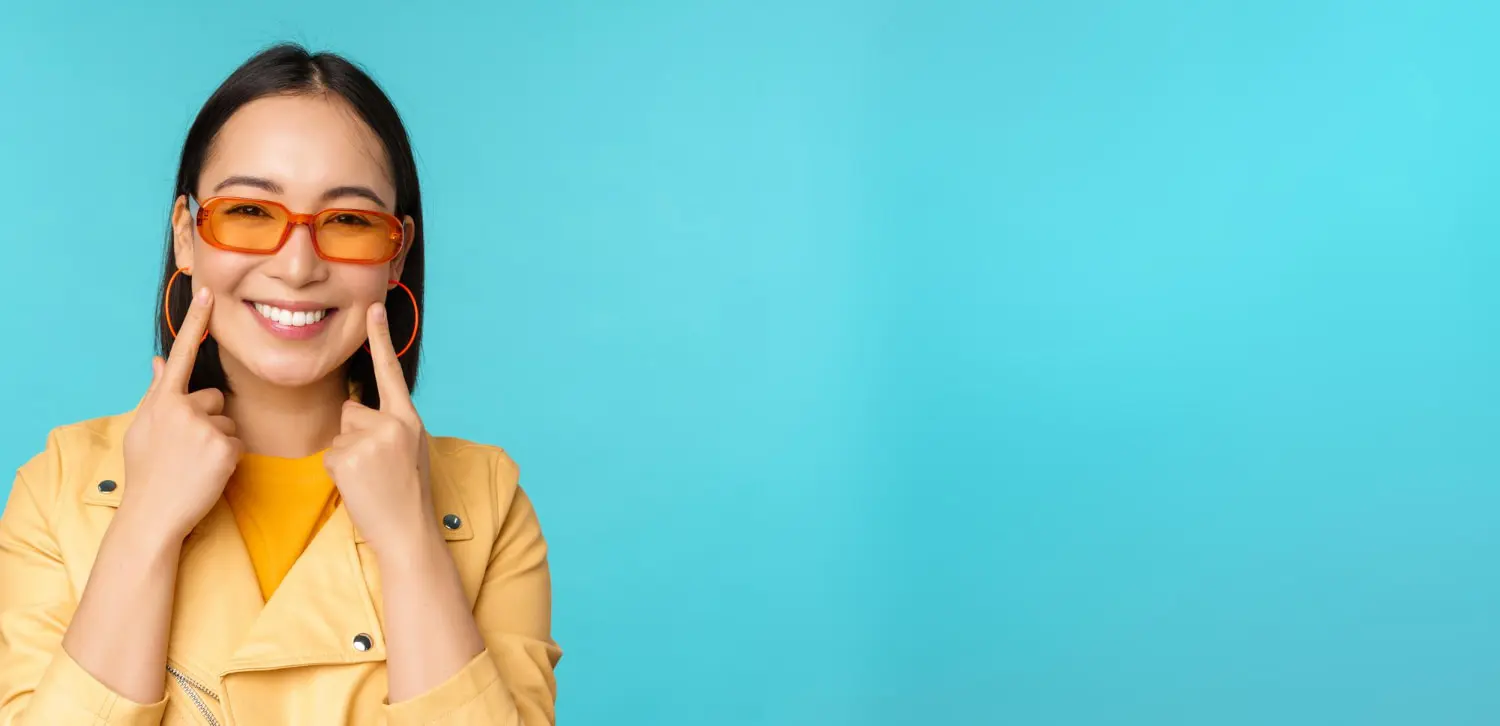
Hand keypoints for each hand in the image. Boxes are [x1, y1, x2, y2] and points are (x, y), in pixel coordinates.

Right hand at [121, 286, 240, 540]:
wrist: (152, 514)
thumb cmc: (146, 472)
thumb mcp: (143, 429)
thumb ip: (156, 394)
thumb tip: (161, 361)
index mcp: (160, 401)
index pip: (181, 354)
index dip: (194, 322)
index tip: (206, 291)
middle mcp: (182, 408)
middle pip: (212, 399)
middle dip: (205, 420)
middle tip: (184, 450)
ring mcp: (205, 427)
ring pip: (226, 421)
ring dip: (217, 440)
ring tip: (193, 463)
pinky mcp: (225, 447)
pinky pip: (236, 441)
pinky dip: (227, 458)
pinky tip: (207, 472)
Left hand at [323, 302, 434, 556]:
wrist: (408, 532)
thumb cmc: (407, 493)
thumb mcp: (409, 450)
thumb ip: (389, 425)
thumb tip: (355, 412)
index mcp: (410, 419)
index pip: (391, 372)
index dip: (381, 338)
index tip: (373, 307)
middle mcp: (394, 423)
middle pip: (352, 411)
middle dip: (355, 437)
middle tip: (377, 469)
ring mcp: (372, 440)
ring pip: (340, 433)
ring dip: (347, 457)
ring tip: (370, 480)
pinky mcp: (350, 457)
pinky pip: (330, 454)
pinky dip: (339, 473)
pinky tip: (359, 487)